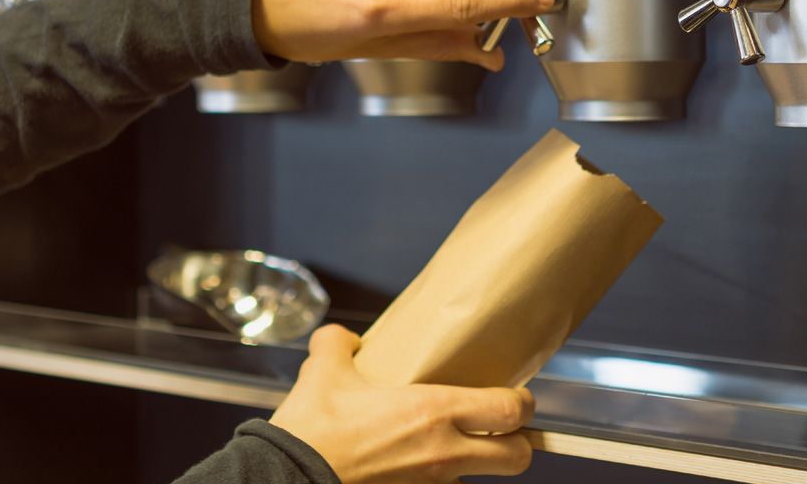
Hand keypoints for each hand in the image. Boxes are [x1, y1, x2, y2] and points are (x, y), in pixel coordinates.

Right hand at [271, 324, 534, 483]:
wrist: (283, 481)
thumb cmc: (310, 432)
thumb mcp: (323, 372)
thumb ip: (338, 344)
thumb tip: (343, 337)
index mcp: (434, 411)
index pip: (511, 410)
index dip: (523, 403)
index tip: (517, 396)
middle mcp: (444, 453)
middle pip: (519, 457)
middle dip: (519, 444)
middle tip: (501, 428)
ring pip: (481, 479)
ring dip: (477, 465)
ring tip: (458, 449)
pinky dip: (442, 482)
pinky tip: (421, 468)